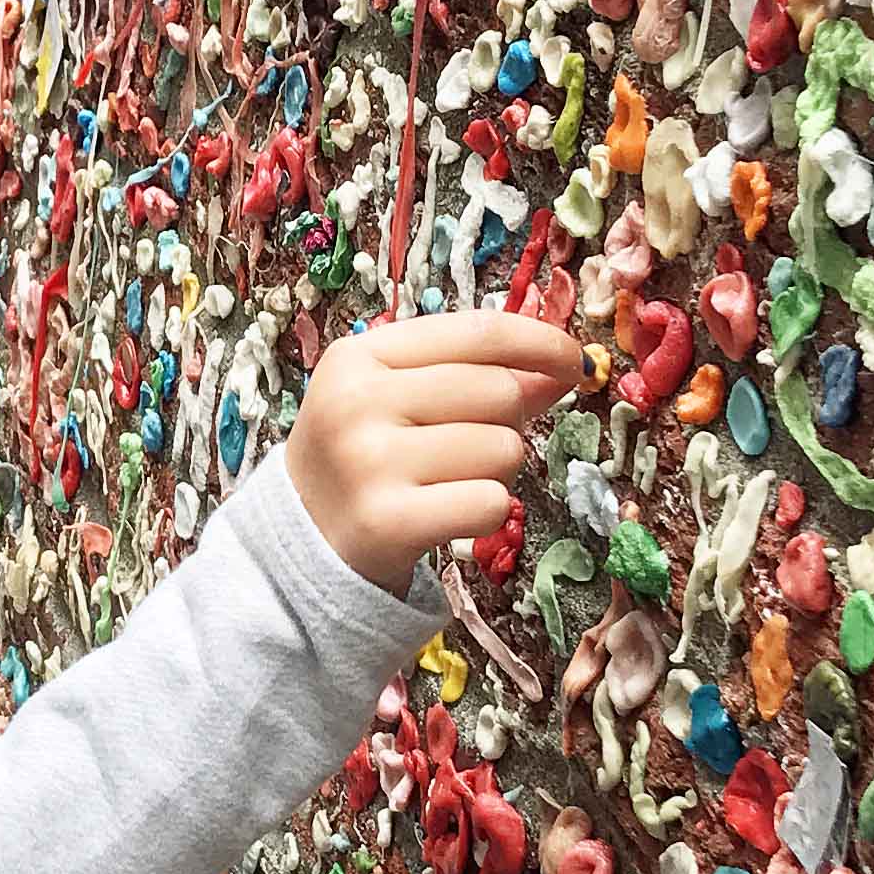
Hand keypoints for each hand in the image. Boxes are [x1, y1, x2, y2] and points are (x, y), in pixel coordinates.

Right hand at [284, 311, 584, 596]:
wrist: (300, 542)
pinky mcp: (387, 521)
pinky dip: (486, 513)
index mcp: (359, 356)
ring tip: (450, 483)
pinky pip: (490, 502)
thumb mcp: (399, 399)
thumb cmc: (362, 458)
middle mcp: (358, 401)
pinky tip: (447, 516)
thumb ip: (472, 375)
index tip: (574, 361)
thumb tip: (560, 369)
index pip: (478, 332)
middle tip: (470, 448)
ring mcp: (369, 461)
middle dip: (509, 422)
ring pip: (502, 448)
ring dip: (497, 471)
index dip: (540, 342)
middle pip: (499, 391)